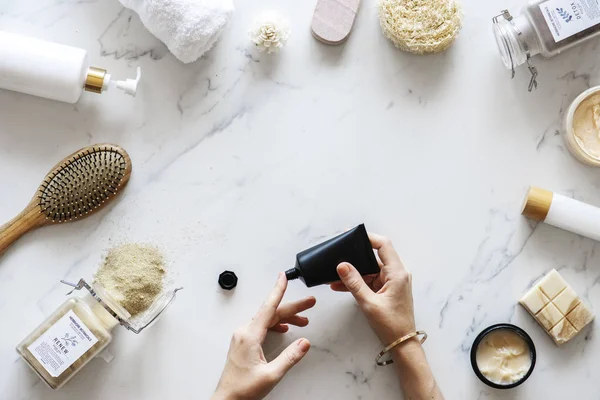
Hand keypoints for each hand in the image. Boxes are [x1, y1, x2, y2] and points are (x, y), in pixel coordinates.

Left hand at [212, 273, 315, 399]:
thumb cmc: (243, 389)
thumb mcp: (271, 374)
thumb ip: (290, 357)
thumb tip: (304, 343)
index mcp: (250, 336)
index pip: (268, 308)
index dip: (278, 290)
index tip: (283, 277)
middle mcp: (244, 332)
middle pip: (271, 313)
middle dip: (292, 308)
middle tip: (309, 303)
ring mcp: (242, 337)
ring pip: (267, 320)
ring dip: (285, 317)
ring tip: (303, 320)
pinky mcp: (243, 343)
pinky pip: (261, 327)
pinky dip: (275, 325)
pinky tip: (284, 328)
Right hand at [330, 232, 414, 345]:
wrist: (402, 344)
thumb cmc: (391, 324)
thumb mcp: (368, 303)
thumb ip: (354, 282)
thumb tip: (342, 265)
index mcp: (397, 273)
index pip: (383, 245)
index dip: (368, 238)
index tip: (351, 236)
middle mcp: (396, 274)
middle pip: (373, 257)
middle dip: (354, 257)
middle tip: (338, 254)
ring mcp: (391, 282)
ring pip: (369, 270)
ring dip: (352, 273)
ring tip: (333, 275)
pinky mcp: (386, 290)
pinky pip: (369, 281)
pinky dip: (356, 282)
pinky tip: (339, 285)